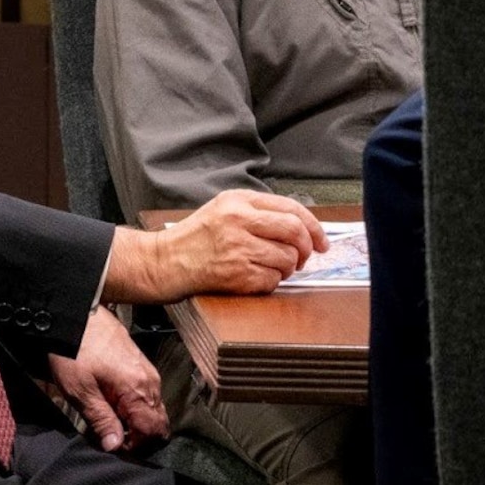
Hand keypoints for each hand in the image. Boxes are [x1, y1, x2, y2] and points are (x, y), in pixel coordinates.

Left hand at [46, 306, 168, 452]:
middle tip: (111, 436)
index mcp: (138, 390)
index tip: (113, 445)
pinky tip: (112, 403)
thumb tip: (115, 446)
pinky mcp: (141, 364)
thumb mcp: (81, 391)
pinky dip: (134, 405)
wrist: (77, 315)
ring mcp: (147, 371)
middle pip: (158, 421)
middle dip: (138, 435)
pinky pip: (147, 394)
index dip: (135, 446)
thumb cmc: (76, 350)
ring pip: (153, 408)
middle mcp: (150, 381)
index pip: (153, 430)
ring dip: (135, 420)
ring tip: (108, 419)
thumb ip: (101, 420)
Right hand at [107, 189, 327, 302]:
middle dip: (306, 249)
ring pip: (286, 258)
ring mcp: (237, 248)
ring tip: (271, 268)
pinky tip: (255, 278)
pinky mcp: (234, 274)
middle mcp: (239, 220)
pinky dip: (270, 283)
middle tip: (304, 258)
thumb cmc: (194, 238)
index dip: (313, 226)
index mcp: (239, 200)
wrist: (162, 261)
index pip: (291, 208)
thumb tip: (300, 225)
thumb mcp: (224, 209)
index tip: (321, 240)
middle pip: (294, 231)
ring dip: (286, 268)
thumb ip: (258, 212)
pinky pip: (271, 281)